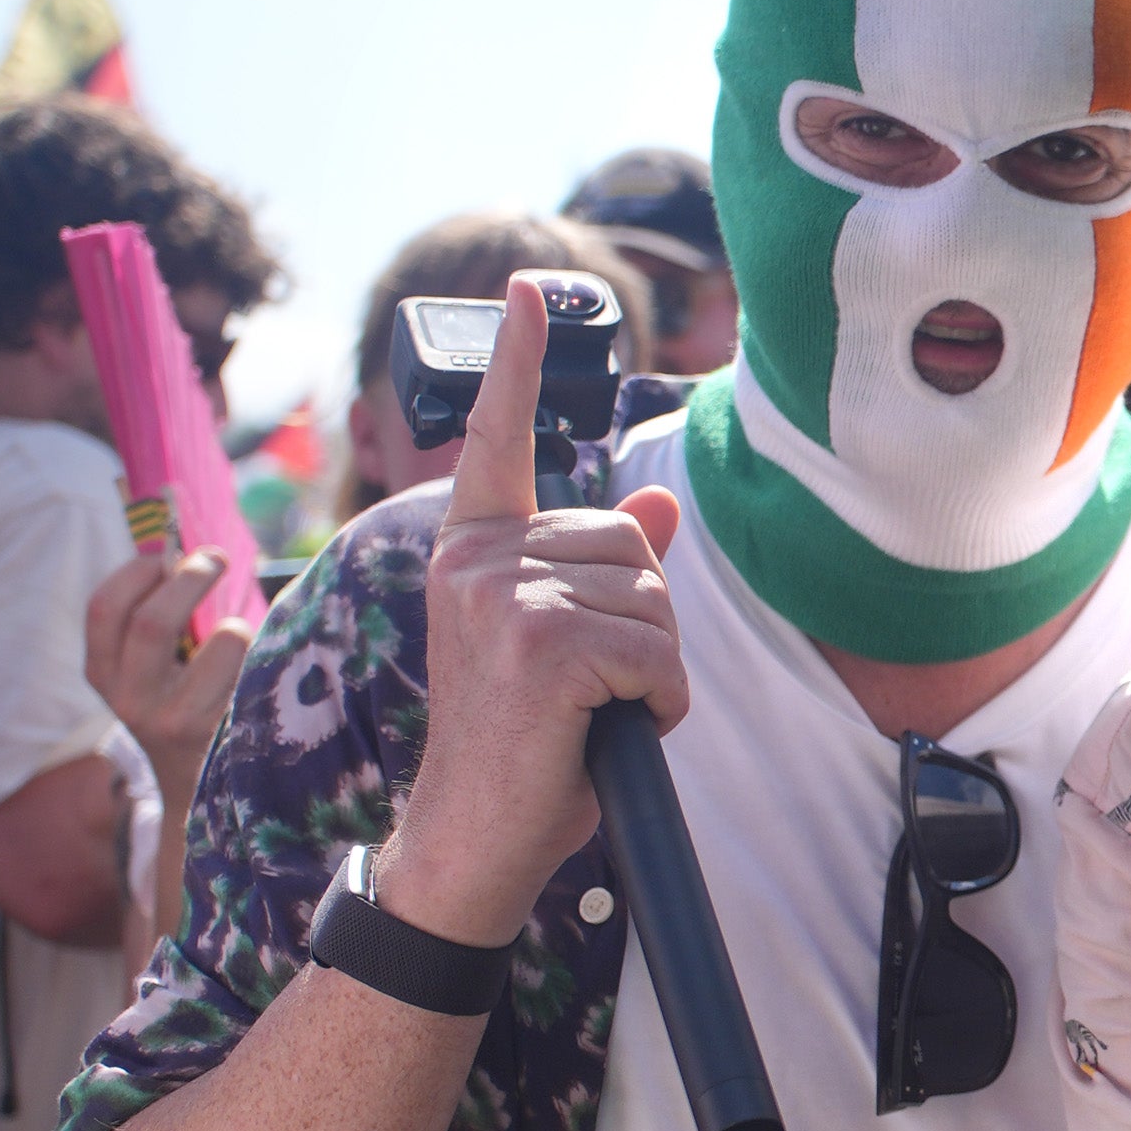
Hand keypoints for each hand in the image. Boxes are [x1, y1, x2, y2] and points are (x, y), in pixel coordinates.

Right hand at [84, 545, 252, 804]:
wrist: (197, 796)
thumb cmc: (182, 707)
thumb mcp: (149, 672)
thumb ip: (155, 618)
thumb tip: (177, 548)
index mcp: (104, 675)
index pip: (103, 609)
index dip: (137, 571)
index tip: (164, 555)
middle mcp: (131, 702)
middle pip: (155, 621)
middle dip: (191, 575)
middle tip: (216, 558)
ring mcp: (178, 723)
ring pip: (222, 640)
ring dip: (239, 624)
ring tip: (238, 638)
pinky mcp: (224, 734)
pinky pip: (260, 669)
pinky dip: (264, 655)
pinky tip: (256, 673)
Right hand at [373, 275, 686, 949]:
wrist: (474, 842)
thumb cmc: (524, 749)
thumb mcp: (562, 648)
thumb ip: (600, 573)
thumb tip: (653, 506)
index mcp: (471, 551)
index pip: (499, 441)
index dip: (521, 363)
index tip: (531, 288)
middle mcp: (476, 559)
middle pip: (633, 547)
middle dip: (643, 627)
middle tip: (583, 693)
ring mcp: (503, 595)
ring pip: (655, 602)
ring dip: (652, 672)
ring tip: (586, 716)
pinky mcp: (539, 641)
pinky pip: (658, 656)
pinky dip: (659, 708)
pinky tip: (602, 735)